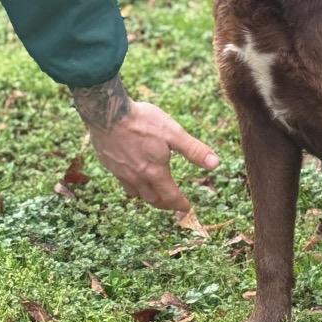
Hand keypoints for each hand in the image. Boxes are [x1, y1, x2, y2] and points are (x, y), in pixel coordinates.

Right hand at [71, 76, 218, 211]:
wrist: (107, 112)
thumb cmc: (142, 121)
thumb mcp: (174, 133)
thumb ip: (194, 150)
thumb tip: (215, 164)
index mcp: (155, 172)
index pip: (171, 196)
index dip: (181, 205)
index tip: (187, 209)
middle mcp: (137, 177)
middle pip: (153, 199)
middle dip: (165, 204)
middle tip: (173, 205)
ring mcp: (120, 172)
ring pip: (136, 193)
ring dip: (148, 197)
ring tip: (155, 194)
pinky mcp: (109, 163)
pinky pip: (122, 182)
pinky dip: (132, 186)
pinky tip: (134, 176)